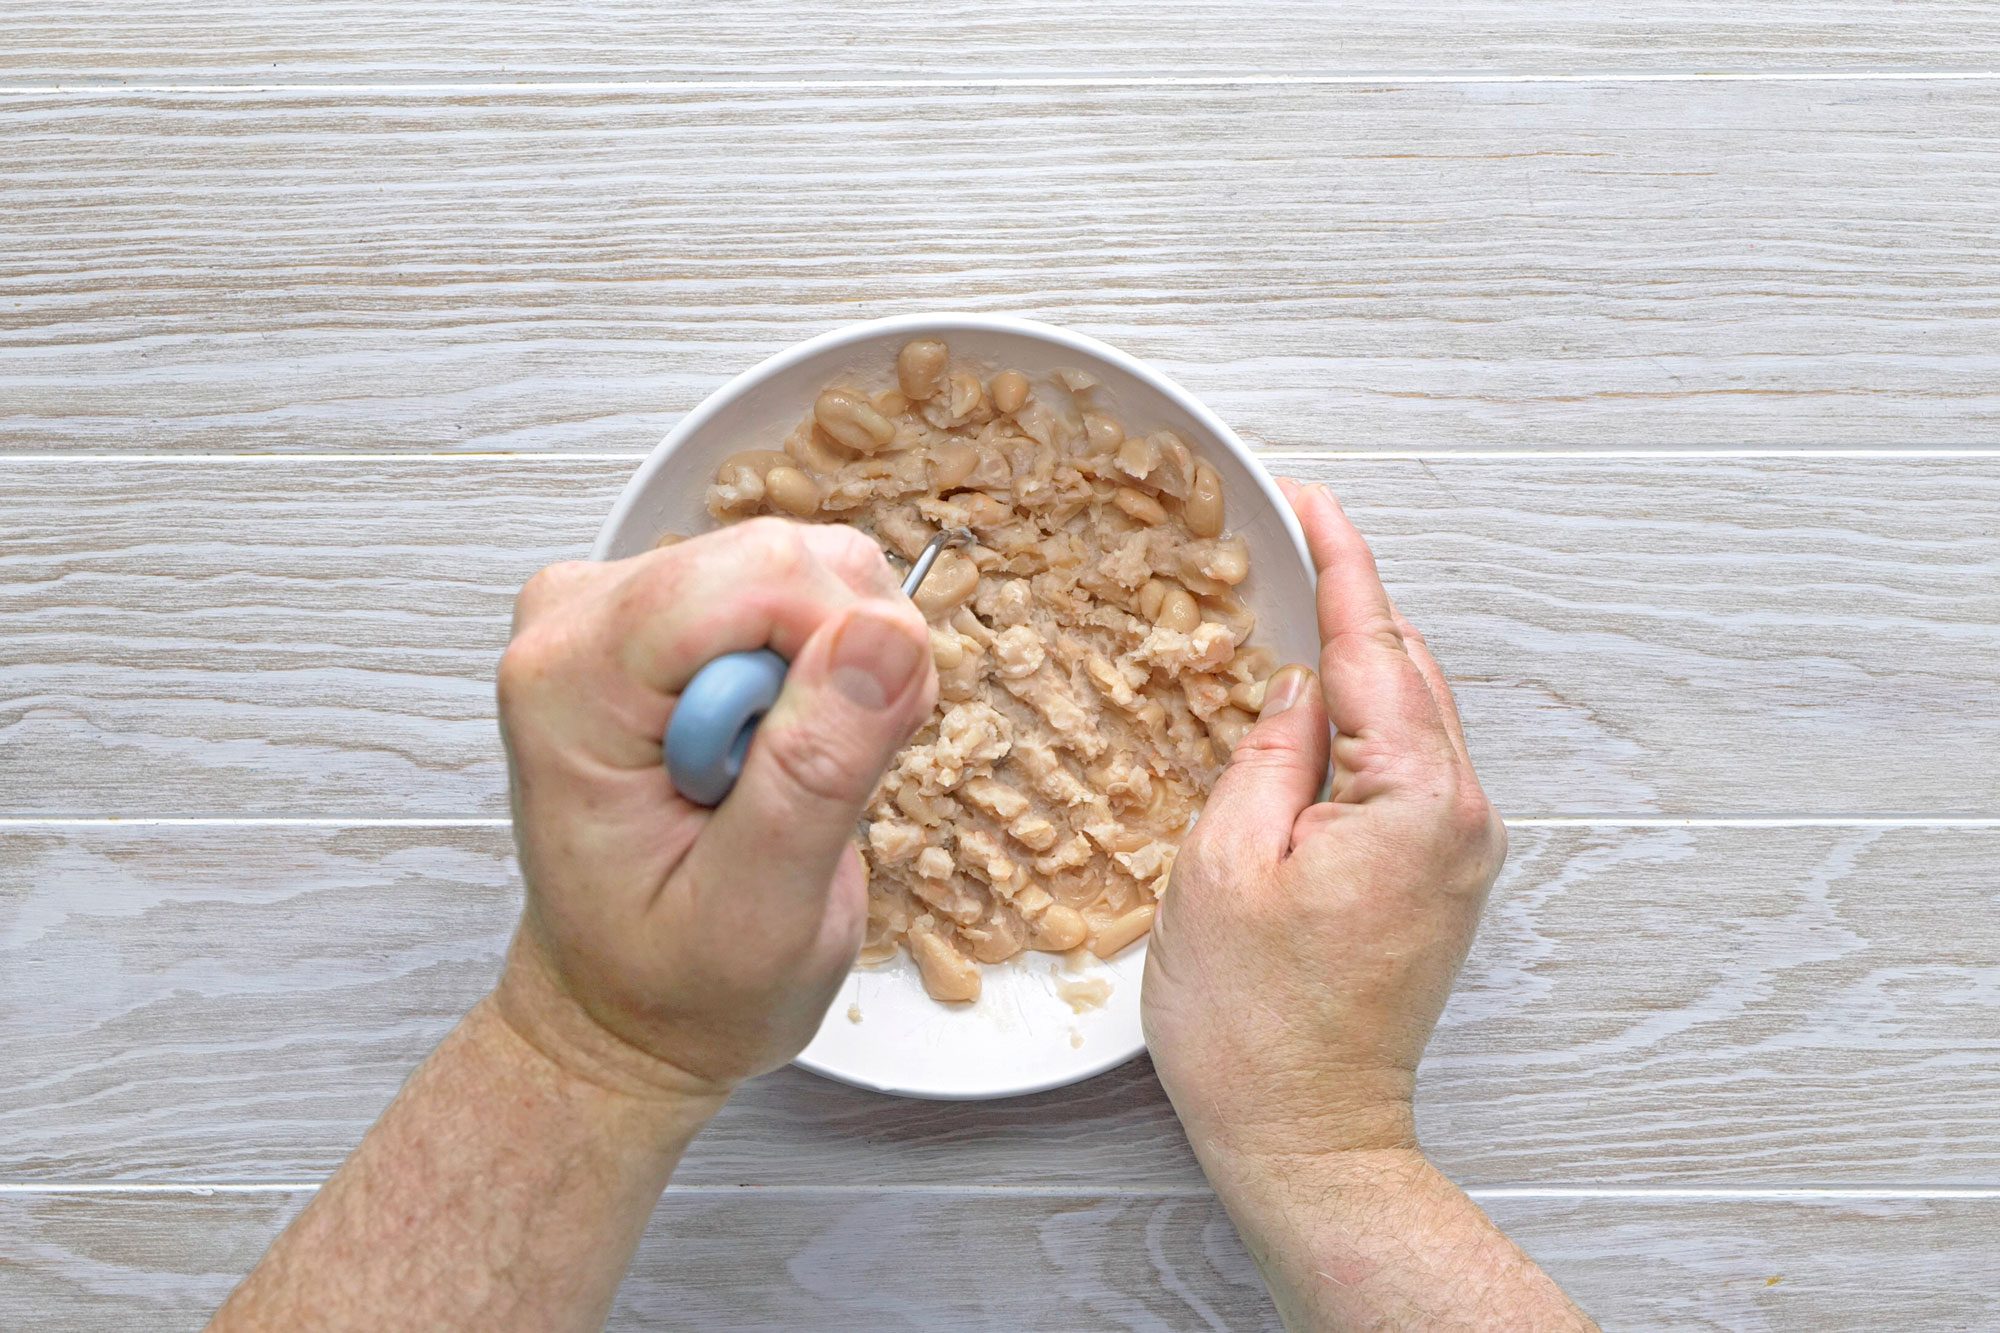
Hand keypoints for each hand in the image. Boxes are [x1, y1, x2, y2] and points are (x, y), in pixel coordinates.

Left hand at [492, 518, 936, 1098]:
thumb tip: (886, 634)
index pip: (757, 577)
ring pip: (802, 564)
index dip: (846, 647)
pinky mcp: (662, 614)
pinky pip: (794, 588)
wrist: (623, 1010)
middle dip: (845, 661)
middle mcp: (577, 616)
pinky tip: (790, 747)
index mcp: (570, 683)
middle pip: (781, 558)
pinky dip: (827, 663)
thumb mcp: (760, 913)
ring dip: (841, 666)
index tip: (856, 756)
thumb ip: (816, 772)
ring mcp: (617, 606)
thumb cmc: (673, 984)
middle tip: (823, 786)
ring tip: (800, 779)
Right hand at [1143, 479, 1505, 1165]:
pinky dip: (1366, 728)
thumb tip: (1302, 684)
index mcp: (1415, 799)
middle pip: (1409, 672)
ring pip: (1412, 720)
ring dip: (1358, 667)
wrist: (1306, 1136)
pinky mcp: (1443, 882)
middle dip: (1352, 606)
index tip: (1313, 501)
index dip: (1340, 563)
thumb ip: (1272, 748)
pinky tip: (1316, 715)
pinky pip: (1409, 771)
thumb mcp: (1225, 859)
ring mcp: (1463, 853)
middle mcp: (1463, 817)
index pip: (1377, 644)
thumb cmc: (1253, 1022)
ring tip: (1289, 621)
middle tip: (1286, 549)